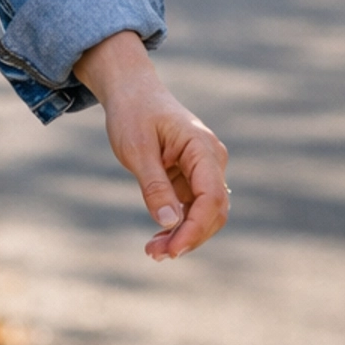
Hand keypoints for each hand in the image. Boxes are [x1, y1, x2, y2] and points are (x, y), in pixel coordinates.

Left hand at [73, 29, 229, 261]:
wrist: (131, 90)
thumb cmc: (132, 112)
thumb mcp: (136, 148)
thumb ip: (154, 185)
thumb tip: (170, 222)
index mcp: (203, 148)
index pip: (212, 198)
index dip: (195, 229)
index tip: (172, 249)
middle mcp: (211, 160)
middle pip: (213, 211)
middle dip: (188, 237)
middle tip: (155, 254)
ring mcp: (204, 169)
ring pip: (204, 213)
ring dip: (182, 235)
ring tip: (153, 251)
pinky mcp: (192, 176)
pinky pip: (192, 207)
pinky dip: (178, 224)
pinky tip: (158, 238)